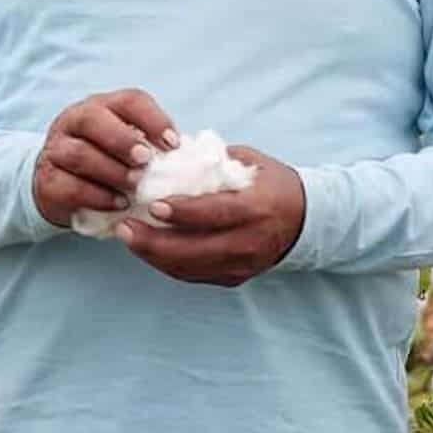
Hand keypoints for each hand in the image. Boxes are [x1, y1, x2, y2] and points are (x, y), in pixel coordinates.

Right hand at [32, 87, 179, 228]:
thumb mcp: (129, 149)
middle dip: (123, 140)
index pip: (128, 101)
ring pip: (79, 153)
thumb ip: (153, 149)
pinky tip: (118, 204)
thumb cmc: (108, 164)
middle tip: (146, 160)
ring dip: (112, 171)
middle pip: (92, 119)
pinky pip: (69, 185)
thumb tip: (192, 161)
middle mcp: (74, 121)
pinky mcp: (47, 180)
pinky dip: (97, 196)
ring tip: (135, 187)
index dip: (153, 119)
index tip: (173, 143)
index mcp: (102, 107)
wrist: (61, 186)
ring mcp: (56, 150)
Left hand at [114, 145, 304, 286]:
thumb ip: (211, 160)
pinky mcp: (236, 278)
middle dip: (155, 242)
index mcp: (257, 208)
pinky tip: (147, 248)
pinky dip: (167, 264)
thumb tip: (166, 154)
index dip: (183, 212)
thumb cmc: (271, 183)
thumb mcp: (248, 161)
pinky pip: (195, 275)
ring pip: (191, 268)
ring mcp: (244, 265)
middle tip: (125, 227)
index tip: (152, 205)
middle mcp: (251, 242)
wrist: (307, 219)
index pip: (215, 214)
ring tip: (128, 237)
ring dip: (154, 255)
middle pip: (196, 250)